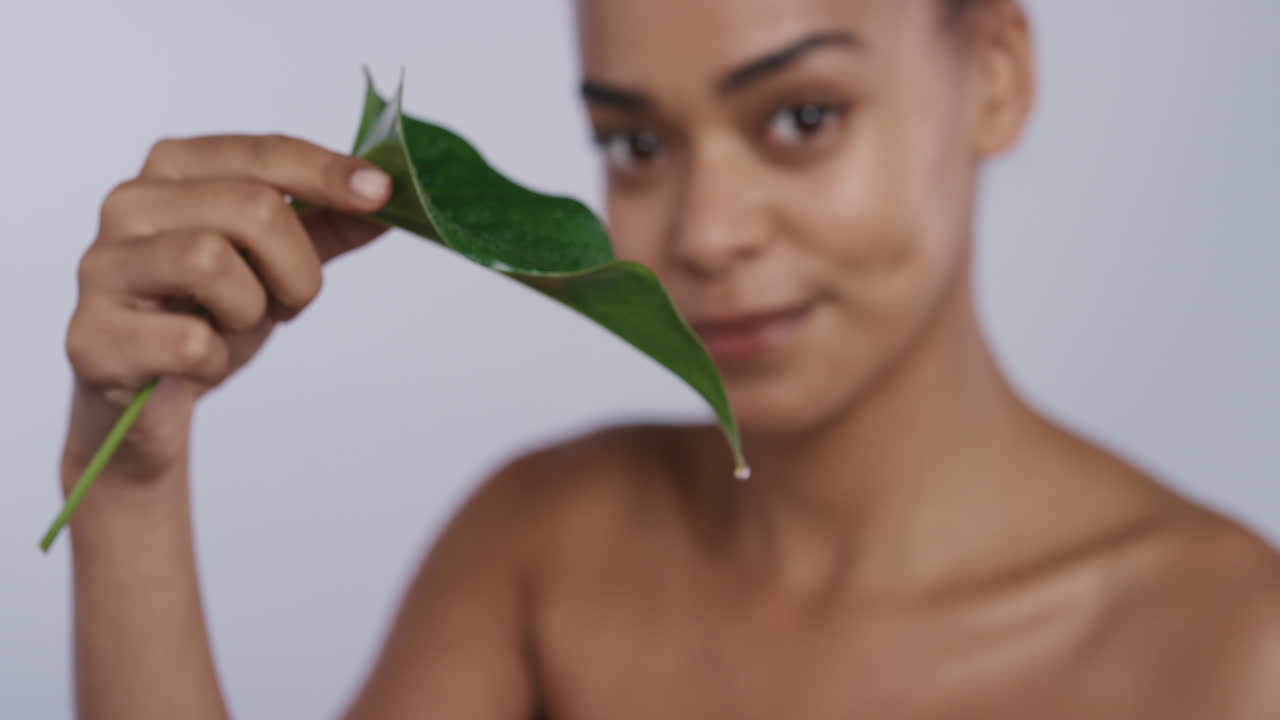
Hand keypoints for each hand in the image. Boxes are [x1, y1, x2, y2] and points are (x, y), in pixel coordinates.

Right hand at [62, 134, 391, 483]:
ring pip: (210, 260)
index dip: (328, 172)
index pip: (264, 153)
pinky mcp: (92, 336)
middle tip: (285, 299)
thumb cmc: (209, 313)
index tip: (382, 192)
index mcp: (176, 169)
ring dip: (251, 309)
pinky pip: (188, 341)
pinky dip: (214, 359)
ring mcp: (102, 268)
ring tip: (232, 324)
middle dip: (295, 266)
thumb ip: (329, 224)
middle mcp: (129, 204)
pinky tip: (198, 361)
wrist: (149, 398)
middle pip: (252, 207)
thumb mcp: (279, 261)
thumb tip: (388, 193)